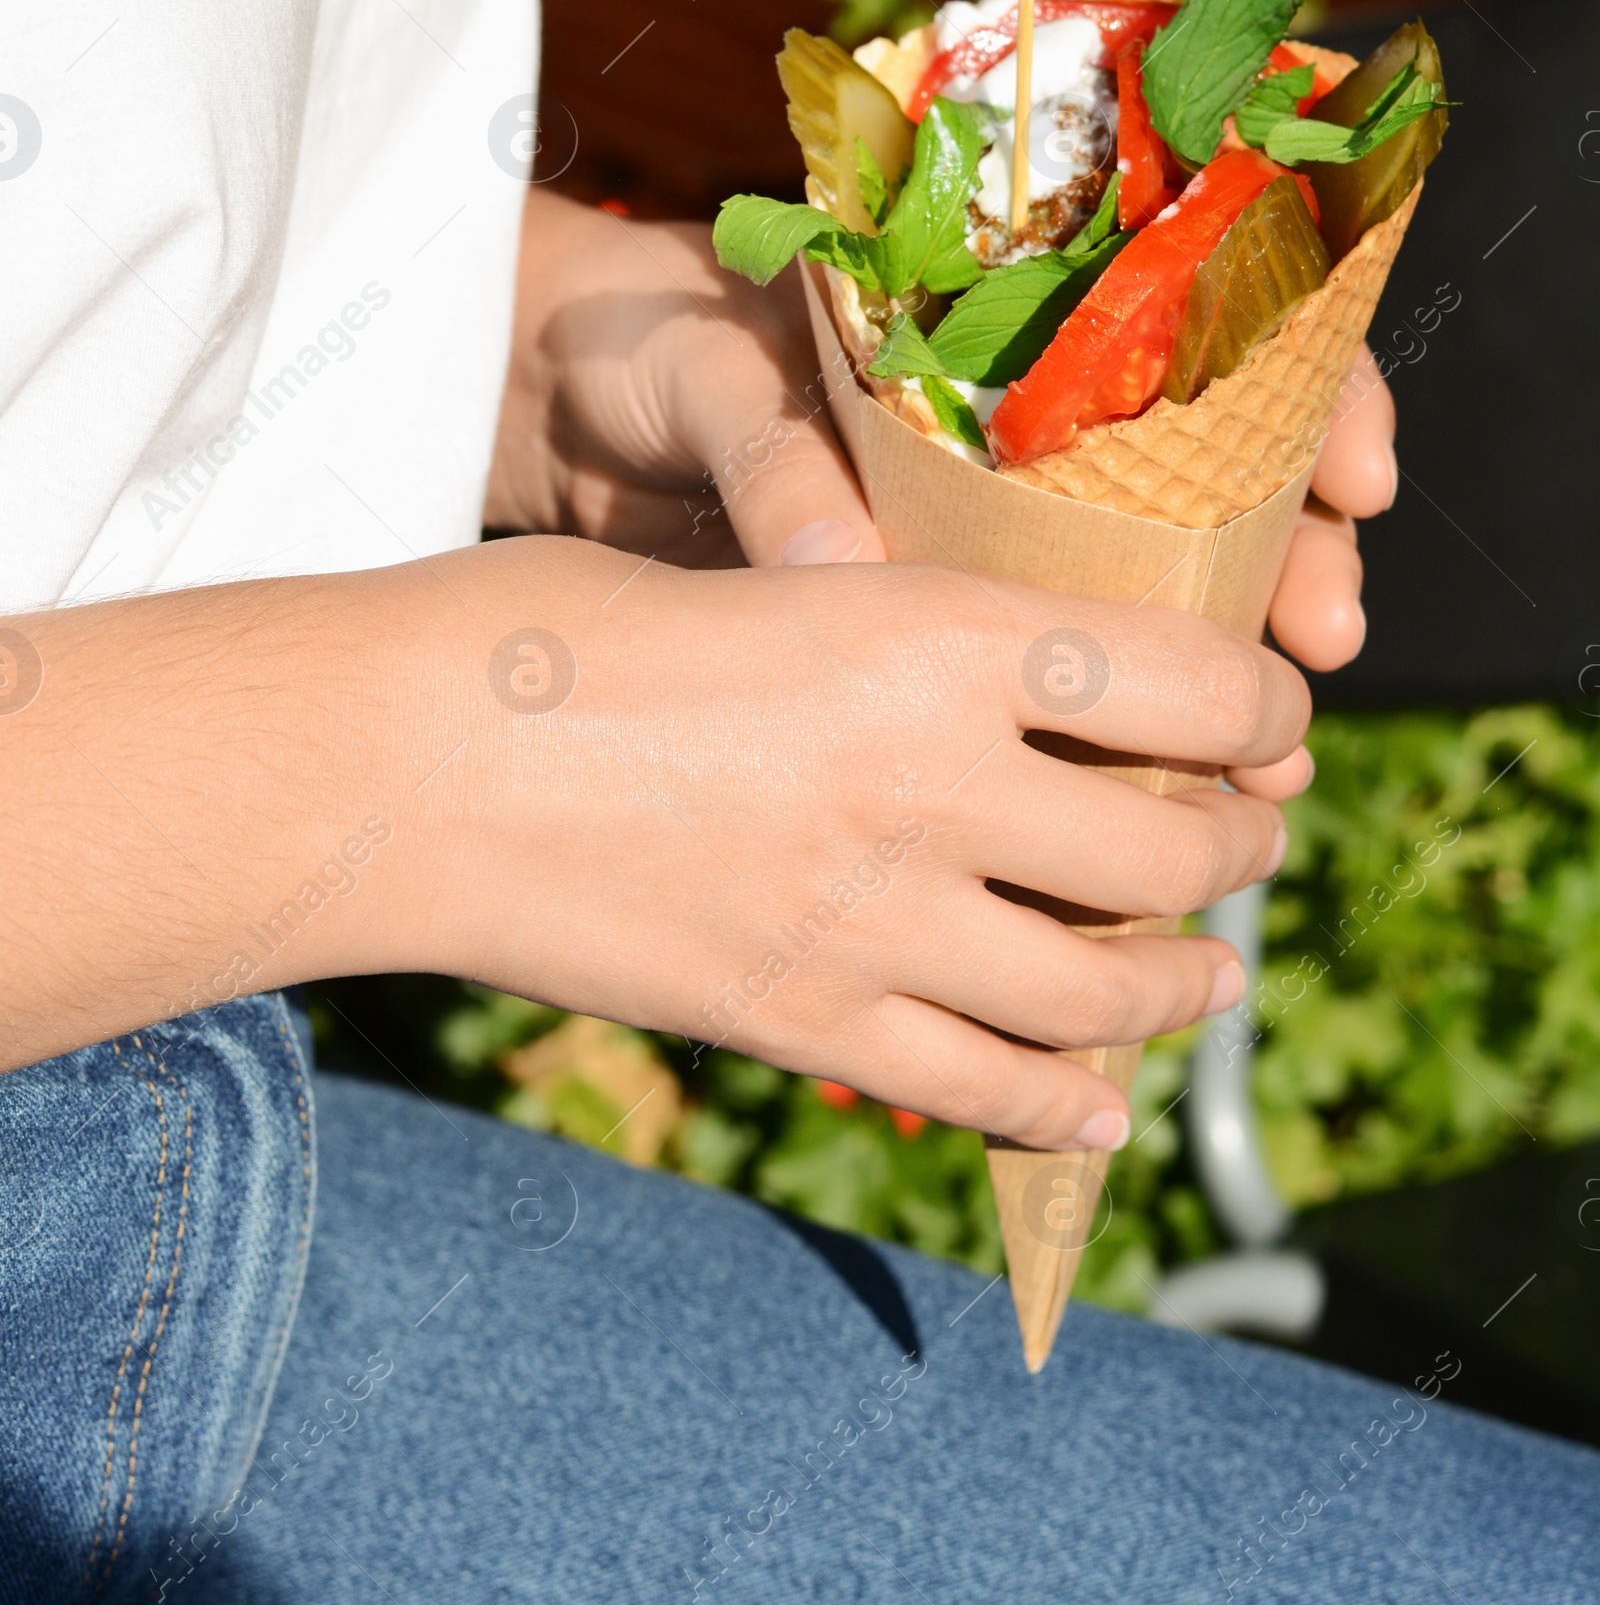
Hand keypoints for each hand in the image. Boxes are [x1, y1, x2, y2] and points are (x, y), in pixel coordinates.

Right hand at [441, 537, 1307, 1151]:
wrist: (400, 760)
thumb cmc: (558, 629)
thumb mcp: (767, 578)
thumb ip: (902, 635)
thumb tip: (1014, 686)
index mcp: (934, 631)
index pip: (1193, 680)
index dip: (1268, 702)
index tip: (1271, 713)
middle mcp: (932, 778)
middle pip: (1173, 848)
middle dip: (1238, 845)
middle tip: (1239, 834)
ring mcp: (871, 919)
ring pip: (1104, 990)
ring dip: (1182, 984)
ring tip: (1200, 973)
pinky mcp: (801, 1021)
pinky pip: (984, 1089)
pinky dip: (1068, 1107)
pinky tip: (1098, 1107)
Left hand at [489, 193, 1395, 796]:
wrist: (550, 412)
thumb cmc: (642, 348)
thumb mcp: (706, 376)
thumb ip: (772, 456)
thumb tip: (835, 571)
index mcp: (994, 335)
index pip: (1197, 343)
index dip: (1303, 402)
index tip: (1355, 479)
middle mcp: (1013, 444)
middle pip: (1204, 501)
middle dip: (1285, 573)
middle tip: (1325, 647)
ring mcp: (978, 550)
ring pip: (1145, 622)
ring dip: (1218, 697)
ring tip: (1266, 773)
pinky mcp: (928, 648)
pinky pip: (1047, 704)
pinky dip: (1103, 765)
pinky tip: (1150, 826)